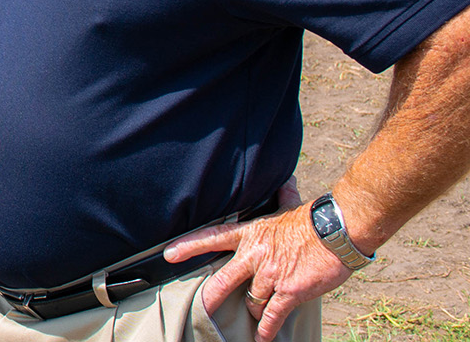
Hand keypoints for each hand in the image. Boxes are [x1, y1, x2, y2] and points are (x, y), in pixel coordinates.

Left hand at [163, 182, 348, 341]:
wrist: (337, 232)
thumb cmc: (315, 220)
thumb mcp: (291, 207)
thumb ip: (282, 197)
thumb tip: (285, 180)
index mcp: (251, 233)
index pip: (213, 238)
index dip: (189, 246)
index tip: (169, 253)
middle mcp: (255, 255)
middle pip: (224, 280)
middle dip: (211, 296)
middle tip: (201, 308)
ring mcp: (270, 275)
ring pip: (252, 300)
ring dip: (254, 310)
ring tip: (255, 316)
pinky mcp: (288, 292)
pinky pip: (272, 316)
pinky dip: (266, 329)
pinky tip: (262, 338)